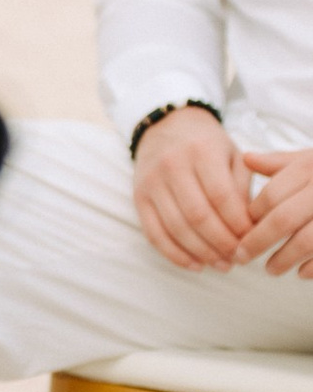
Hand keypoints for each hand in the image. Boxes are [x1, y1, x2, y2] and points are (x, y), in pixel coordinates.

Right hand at [131, 107, 256, 270]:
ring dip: (202, 252)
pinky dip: (174, 254)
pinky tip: (195, 264)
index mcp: (201, 151)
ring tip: (222, 264)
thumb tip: (248, 226)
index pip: (221, 196)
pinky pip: (153, 234)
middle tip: (239, 257)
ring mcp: (151, 183)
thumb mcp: (232, 154)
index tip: (252, 238)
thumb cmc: (206, 144)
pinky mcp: (139, 198)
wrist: (165, 126)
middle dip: (222, 243)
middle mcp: (172, 165)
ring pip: (176, 228)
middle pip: (198, 215)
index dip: (238, 223)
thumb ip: (243, 186)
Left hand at [238, 150, 312, 277]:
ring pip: (305, 241)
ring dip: (283, 259)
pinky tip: (300, 272)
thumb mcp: (312, 159)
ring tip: (271, 269)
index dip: (252, 215)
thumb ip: (281, 163)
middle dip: (257, 241)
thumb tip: (247, 159)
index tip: (242, 228)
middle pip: (282, 219)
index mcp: (312, 168)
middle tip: (242, 256)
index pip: (272, 195)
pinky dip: (312, 268)